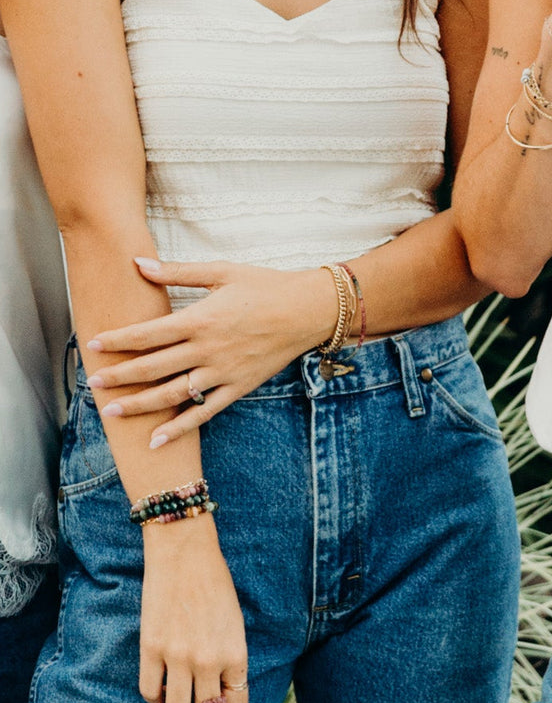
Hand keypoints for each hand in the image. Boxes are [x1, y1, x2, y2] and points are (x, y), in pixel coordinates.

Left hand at [85, 258, 336, 444]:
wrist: (308, 310)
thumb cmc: (266, 286)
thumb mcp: (222, 272)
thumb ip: (178, 273)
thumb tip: (139, 263)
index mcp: (200, 319)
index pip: (148, 334)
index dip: (117, 340)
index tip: (92, 344)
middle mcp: (208, 349)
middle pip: (154, 367)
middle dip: (120, 375)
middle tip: (93, 382)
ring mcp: (223, 372)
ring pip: (174, 393)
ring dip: (141, 404)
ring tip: (113, 411)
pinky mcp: (239, 386)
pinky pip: (205, 411)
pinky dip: (181, 427)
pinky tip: (158, 439)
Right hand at [140, 515, 247, 702]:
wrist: (186, 555)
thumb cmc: (216, 585)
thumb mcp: (235, 623)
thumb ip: (231, 657)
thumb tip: (223, 690)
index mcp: (235, 654)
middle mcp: (208, 661)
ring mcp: (178, 657)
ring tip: (180, 701)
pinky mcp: (150, 650)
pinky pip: (149, 693)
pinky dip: (155, 697)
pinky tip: (161, 685)